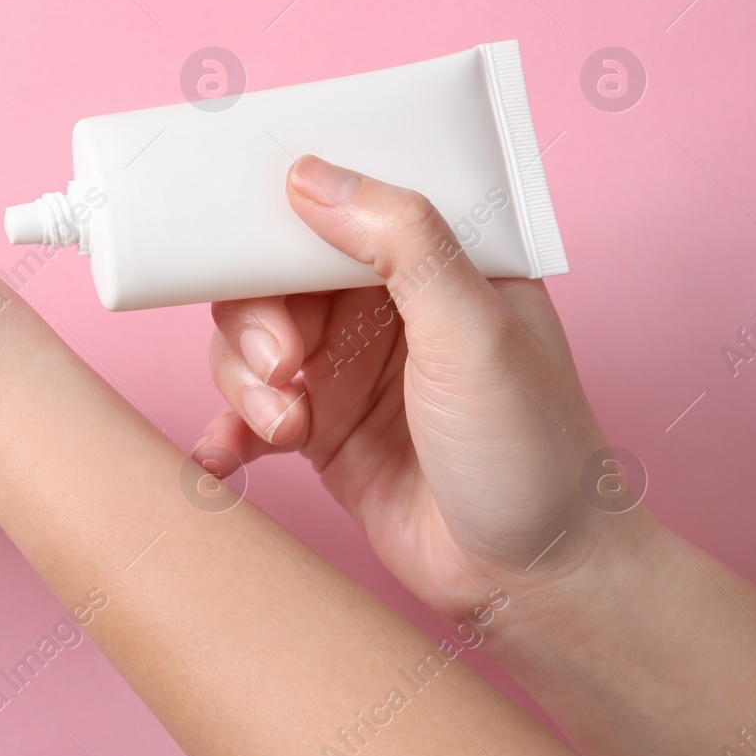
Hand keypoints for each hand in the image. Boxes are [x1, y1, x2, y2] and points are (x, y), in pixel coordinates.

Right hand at [194, 155, 613, 619]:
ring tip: (284, 427)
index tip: (243, 244)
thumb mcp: (473, 328)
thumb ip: (402, 242)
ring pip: (248, 344)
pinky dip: (226, 431)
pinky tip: (220, 460)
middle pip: (273, 277)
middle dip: (256, 320)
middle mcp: (383, 307)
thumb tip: (312, 174)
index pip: (338, 207)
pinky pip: (246, 415)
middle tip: (283, 367)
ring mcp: (347, 370)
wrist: (534, 581)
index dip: (281, 220)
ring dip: (244, 382)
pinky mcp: (321, 433)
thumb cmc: (532, 450)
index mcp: (434, 260)